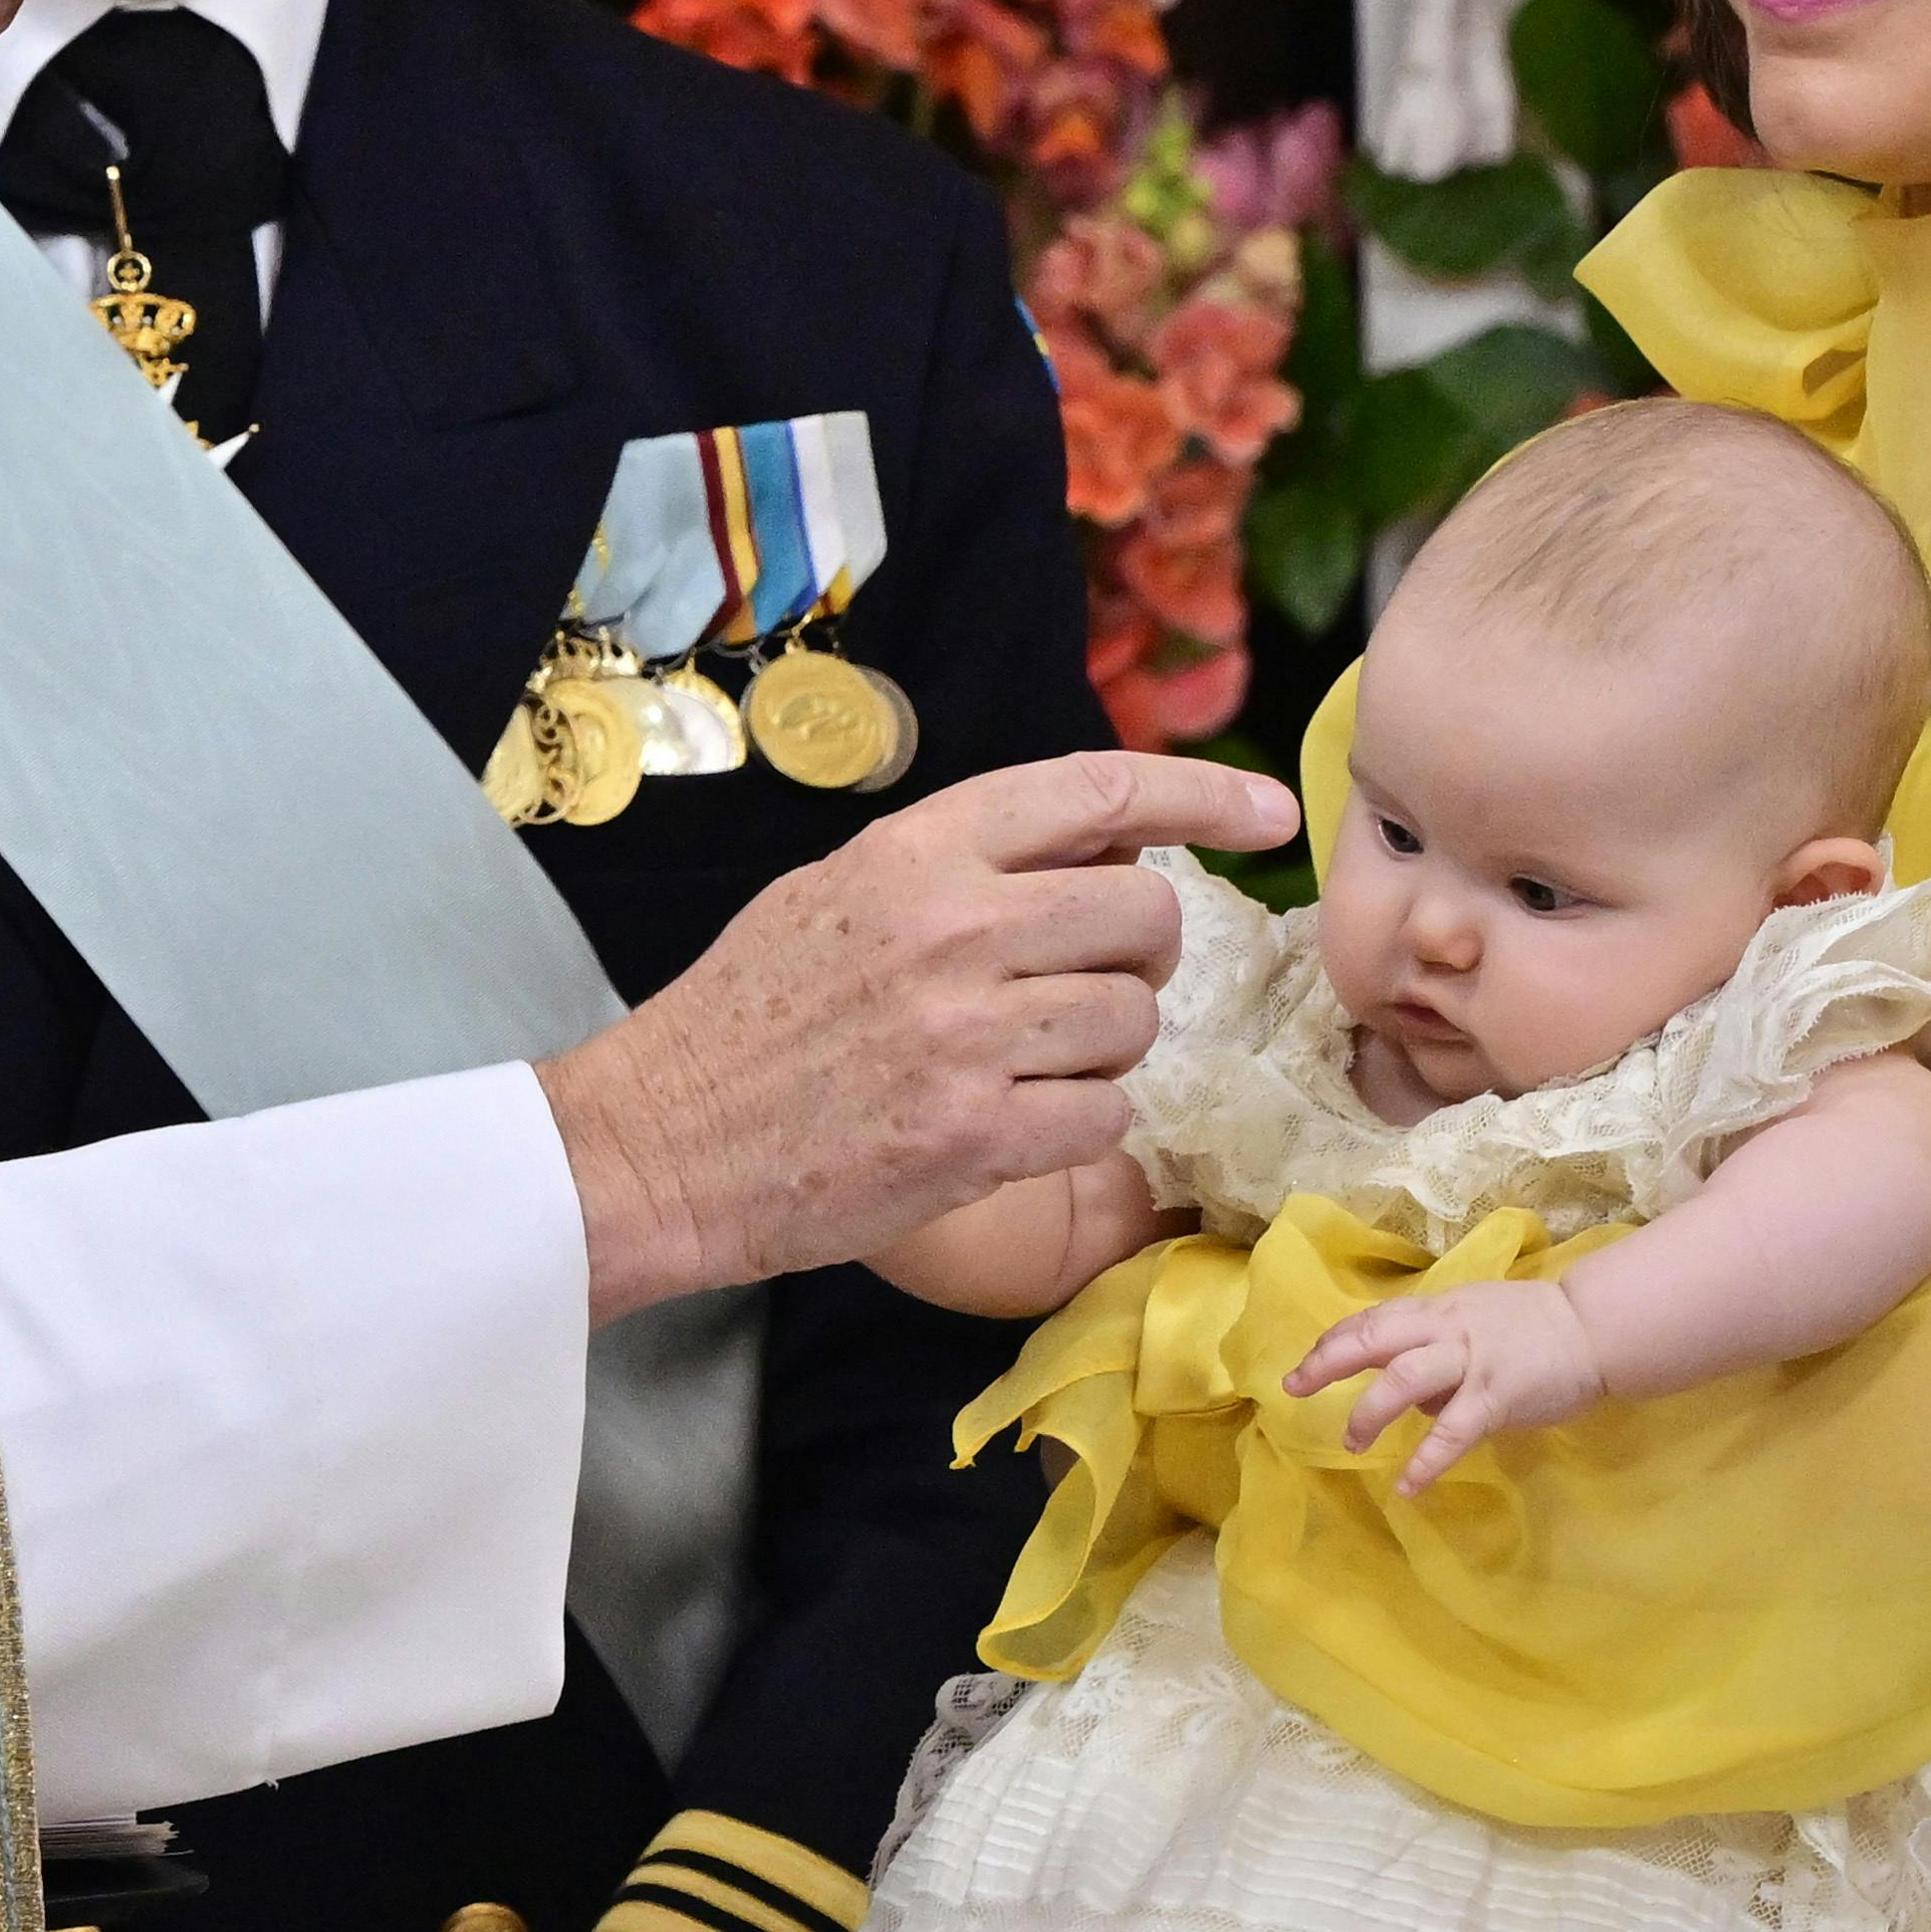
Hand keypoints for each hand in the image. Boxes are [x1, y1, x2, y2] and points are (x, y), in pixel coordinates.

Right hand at [539, 753, 1291, 1321]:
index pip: (1098, 790)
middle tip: (1078, 988)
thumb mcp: (841, 895)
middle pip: (1146, 917)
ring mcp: (968, 1032)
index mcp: (919, 851)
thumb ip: (962, 865)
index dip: (1203, 797)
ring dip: (1101, 1050)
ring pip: (1133, 1021)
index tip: (1272, 817)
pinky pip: (1105, 1113)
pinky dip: (1078, 1124)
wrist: (659, 1140)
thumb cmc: (748, 1018)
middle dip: (1139, 958)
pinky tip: (1008, 1123)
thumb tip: (1103, 851)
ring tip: (1016, 1063)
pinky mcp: (977, 1132)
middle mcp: (953, 926)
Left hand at [1287, 1274, 1606, 1491]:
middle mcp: (1446, 1329)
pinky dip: (1425, 1461)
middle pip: (1372, 1339)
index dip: (1332, 1342)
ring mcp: (1470, 1361)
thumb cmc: (1535, 1326)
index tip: (1302, 1366)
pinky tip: (1408, 1486)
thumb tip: (1408, 1394)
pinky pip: (1452, 1432)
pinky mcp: (1496, 1396)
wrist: (1593, 1327)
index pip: (1372, 1320)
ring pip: (1402, 1380)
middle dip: (1327, 1363)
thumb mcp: (1475, 1318)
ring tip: (1352, 1443)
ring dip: (1368, 1413)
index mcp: (1438, 1309)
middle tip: (1295, 1388)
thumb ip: (1436, 1345)